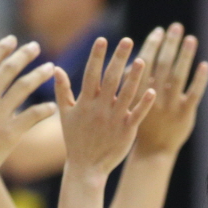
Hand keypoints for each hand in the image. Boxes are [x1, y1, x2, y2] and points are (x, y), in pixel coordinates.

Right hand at [0, 36, 56, 186]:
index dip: (1, 49)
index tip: (12, 40)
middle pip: (8, 70)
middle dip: (24, 56)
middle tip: (36, 47)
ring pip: (23, 88)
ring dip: (39, 76)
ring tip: (51, 68)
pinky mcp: (9, 135)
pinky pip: (31, 117)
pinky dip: (44, 110)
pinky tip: (53, 106)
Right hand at [56, 36, 155, 182]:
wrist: (86, 168)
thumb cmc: (76, 139)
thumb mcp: (65, 114)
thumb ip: (62, 90)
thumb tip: (55, 68)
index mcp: (86, 102)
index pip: (91, 74)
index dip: (96, 56)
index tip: (102, 39)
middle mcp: (100, 108)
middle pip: (111, 79)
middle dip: (118, 59)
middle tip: (127, 40)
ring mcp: (115, 119)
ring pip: (127, 94)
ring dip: (134, 77)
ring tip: (143, 59)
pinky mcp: (127, 131)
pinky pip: (137, 114)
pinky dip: (144, 103)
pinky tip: (152, 90)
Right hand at [132, 24, 207, 159]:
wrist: (151, 152)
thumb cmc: (139, 124)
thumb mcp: (125, 103)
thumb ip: (128, 82)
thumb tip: (129, 56)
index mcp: (137, 92)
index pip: (144, 62)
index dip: (151, 45)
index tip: (157, 31)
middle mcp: (154, 97)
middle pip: (163, 65)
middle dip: (169, 44)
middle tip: (175, 26)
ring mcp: (170, 106)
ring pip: (178, 76)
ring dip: (184, 56)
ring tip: (190, 38)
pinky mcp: (184, 115)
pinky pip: (193, 94)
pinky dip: (199, 79)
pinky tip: (204, 65)